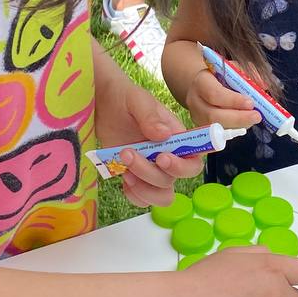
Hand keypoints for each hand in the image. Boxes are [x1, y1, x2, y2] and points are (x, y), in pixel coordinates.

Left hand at [95, 77, 203, 206]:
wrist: (103, 105)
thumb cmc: (125, 98)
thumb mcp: (137, 100)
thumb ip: (150, 116)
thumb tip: (164, 135)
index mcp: (177, 138)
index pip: (194, 160)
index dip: (183, 166)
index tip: (162, 158)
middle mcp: (169, 156)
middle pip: (173, 180)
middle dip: (151, 173)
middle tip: (128, 153)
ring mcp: (153, 169)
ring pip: (161, 195)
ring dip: (143, 188)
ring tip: (125, 169)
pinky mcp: (137, 177)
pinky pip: (143, 199)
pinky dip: (134, 195)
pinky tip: (123, 178)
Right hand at [184, 65, 261, 131]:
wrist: (203, 87)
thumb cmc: (220, 76)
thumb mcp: (232, 69)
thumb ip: (246, 75)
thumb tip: (263, 84)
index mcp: (201, 83)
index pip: (214, 94)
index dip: (233, 100)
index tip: (250, 103)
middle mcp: (195, 102)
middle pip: (213, 115)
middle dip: (237, 118)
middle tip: (256, 116)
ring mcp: (197, 118)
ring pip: (216, 128)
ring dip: (238, 126)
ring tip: (253, 120)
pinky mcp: (202, 129)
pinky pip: (217, 134)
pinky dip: (233, 131)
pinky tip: (245, 124)